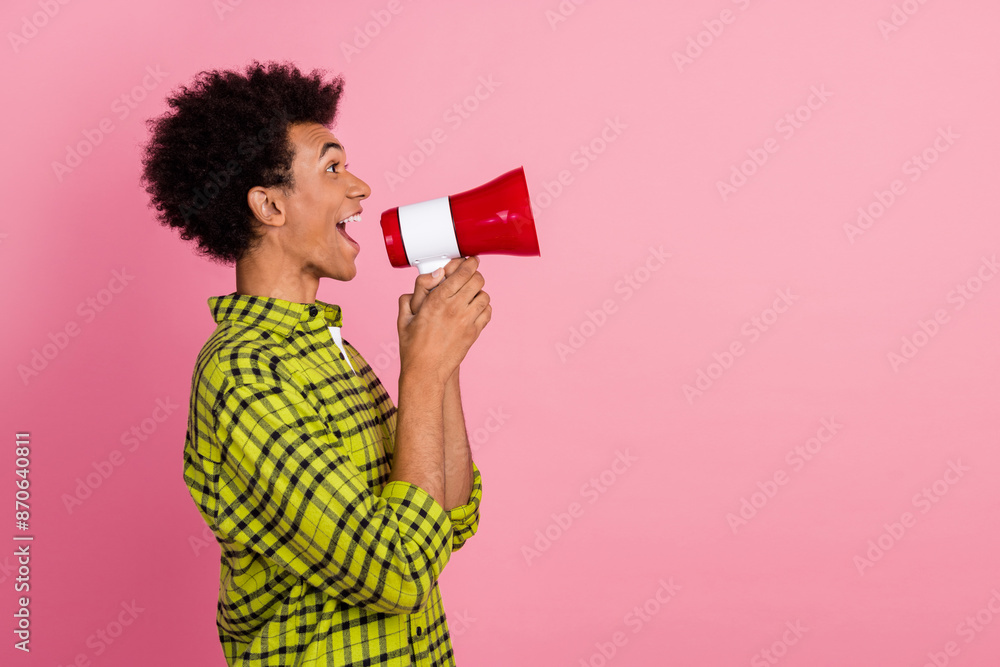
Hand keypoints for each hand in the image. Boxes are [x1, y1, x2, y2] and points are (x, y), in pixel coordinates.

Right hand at [397, 256, 490, 385]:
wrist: (425, 371)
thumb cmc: (412, 345)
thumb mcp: (405, 316)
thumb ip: (414, 293)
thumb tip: (432, 276)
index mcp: (436, 300)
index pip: (462, 273)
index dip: (469, 263)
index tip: (470, 260)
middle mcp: (454, 308)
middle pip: (477, 280)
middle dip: (474, 275)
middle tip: (469, 277)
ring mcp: (467, 321)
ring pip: (484, 295)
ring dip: (478, 292)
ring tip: (470, 295)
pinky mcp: (474, 333)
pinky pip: (487, 312)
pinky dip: (483, 308)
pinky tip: (473, 310)